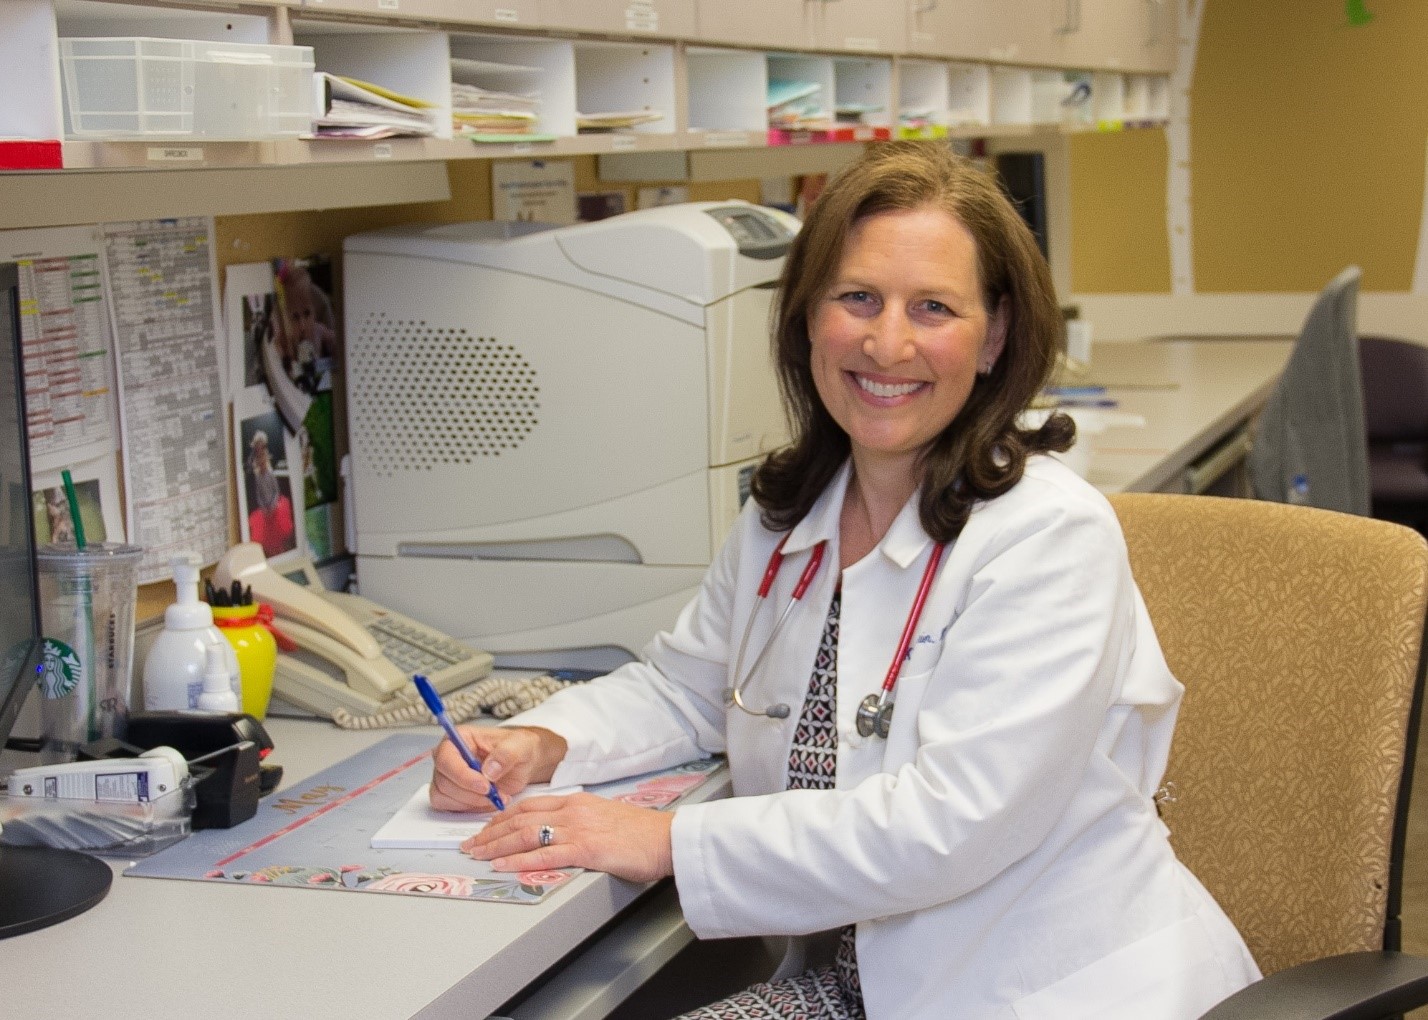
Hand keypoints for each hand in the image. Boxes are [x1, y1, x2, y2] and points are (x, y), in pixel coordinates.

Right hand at [429, 725, 566, 812]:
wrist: (522, 764)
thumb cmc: (518, 749)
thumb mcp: (520, 746)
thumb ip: (505, 754)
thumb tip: (488, 770)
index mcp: (460, 738)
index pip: (446, 758)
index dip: (462, 775)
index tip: (485, 786)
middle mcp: (449, 756)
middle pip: (444, 781)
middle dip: (471, 793)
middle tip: (495, 793)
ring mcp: (448, 776)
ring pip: (445, 796)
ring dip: (473, 802)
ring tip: (497, 796)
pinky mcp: (451, 793)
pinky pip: (449, 806)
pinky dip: (470, 808)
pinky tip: (488, 802)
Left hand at [462, 793, 674, 883]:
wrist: (666, 838)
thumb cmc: (641, 833)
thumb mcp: (604, 816)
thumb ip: (579, 820)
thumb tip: (557, 831)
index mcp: (576, 801)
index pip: (529, 806)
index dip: (501, 817)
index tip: (485, 829)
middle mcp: (573, 811)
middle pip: (520, 818)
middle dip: (490, 832)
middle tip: (470, 845)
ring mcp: (579, 829)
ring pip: (526, 834)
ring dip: (496, 846)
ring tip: (477, 855)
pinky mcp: (587, 849)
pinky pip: (545, 854)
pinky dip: (520, 860)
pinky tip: (503, 865)